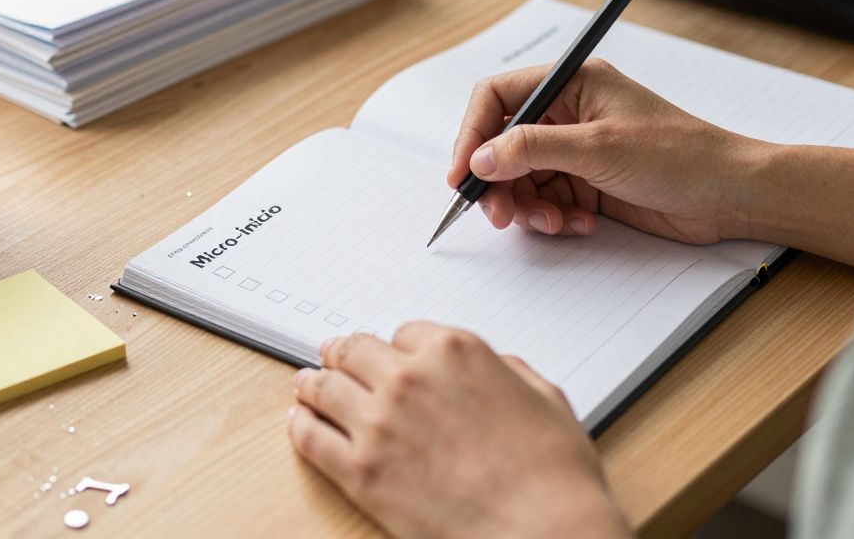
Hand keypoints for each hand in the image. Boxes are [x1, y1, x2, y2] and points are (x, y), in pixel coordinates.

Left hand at [287, 323, 630, 538]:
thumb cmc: (553, 474)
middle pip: (355, 351)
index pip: (405, 333)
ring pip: (325, 387)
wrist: (545, 531)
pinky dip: (301, 426)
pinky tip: (300, 422)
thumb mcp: (544, 397)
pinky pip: (312, 438)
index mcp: (455, 351)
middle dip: (345, 354)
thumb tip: (492, 368)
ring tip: (306, 385)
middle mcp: (409, 377)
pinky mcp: (360, 471)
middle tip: (333, 356)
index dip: (397, 347)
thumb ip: (507, 370)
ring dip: (313, 383)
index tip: (390, 354)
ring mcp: (378, 423)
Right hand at [449, 58, 761, 243]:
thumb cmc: (680, 155)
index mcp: (572, 84)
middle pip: (503, 144)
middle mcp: (569, 113)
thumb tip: (480, 157)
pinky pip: (546, 201)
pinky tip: (580, 223)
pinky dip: (553, 217)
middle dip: (498, 182)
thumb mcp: (598, 148)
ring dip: (529, 206)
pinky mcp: (587, 183)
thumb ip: (532, 149)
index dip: (472, 134)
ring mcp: (577, 150)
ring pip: (521, 179)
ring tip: (555, 222)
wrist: (729, 195)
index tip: (462, 173)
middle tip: (498, 214)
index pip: (498, 98)